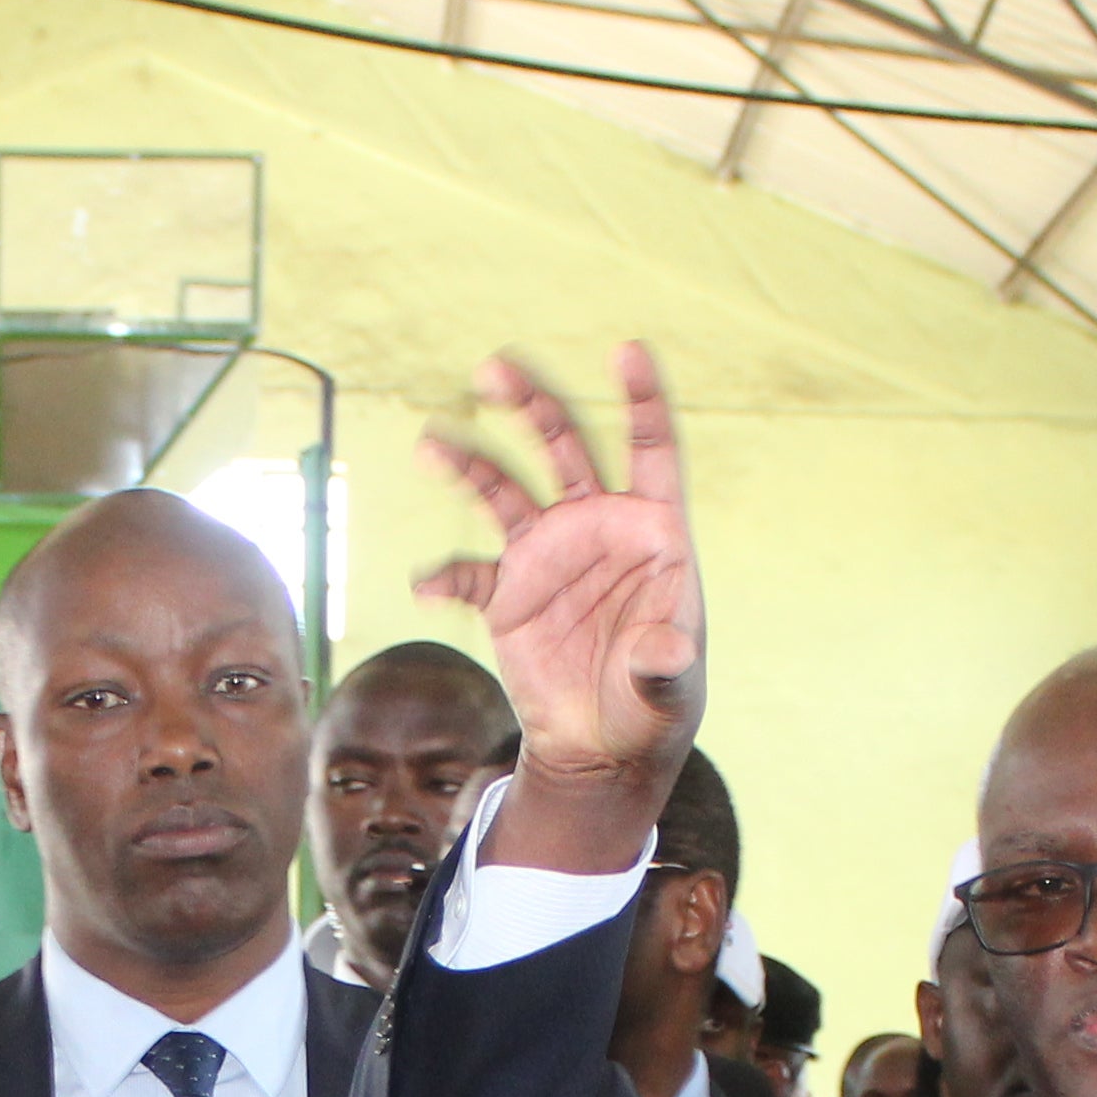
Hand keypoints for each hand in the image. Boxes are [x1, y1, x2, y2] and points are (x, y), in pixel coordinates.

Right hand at [416, 345, 702, 863]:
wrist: (605, 746)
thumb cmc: (653, 704)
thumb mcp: (670, 689)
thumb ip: (667, 664)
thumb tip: (664, 651)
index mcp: (650, 531)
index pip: (649, 448)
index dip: (641, 399)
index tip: (625, 350)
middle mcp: (595, 527)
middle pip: (564, 447)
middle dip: (532, 404)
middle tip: (495, 369)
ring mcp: (548, 555)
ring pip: (505, 489)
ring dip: (469, 464)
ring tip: (433, 445)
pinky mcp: (508, 594)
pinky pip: (469, 573)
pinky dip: (446, 576)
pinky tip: (427, 586)